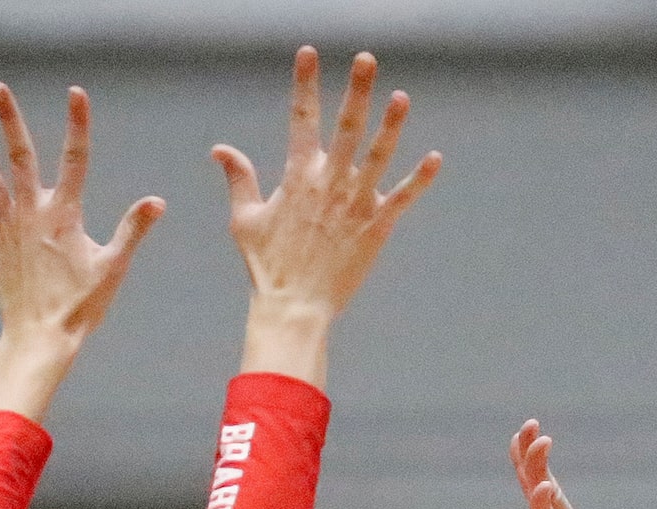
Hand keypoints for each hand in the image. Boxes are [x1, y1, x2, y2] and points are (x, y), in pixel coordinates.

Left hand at [0, 83, 165, 421]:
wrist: (43, 337)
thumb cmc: (82, 306)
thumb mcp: (113, 266)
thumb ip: (133, 229)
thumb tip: (157, 201)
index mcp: (65, 213)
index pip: (75, 158)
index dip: (77, 123)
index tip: (76, 93)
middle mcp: (32, 212)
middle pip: (20, 156)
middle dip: (9, 120)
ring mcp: (8, 229)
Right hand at [214, 48, 441, 387]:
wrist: (295, 307)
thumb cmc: (267, 267)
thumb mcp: (245, 220)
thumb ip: (239, 179)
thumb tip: (220, 149)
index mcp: (297, 177)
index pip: (300, 119)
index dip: (305, 84)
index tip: (309, 53)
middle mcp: (329, 183)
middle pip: (345, 127)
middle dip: (356, 91)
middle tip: (366, 58)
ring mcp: (355, 204)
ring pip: (378, 155)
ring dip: (392, 125)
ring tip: (402, 97)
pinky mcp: (376, 227)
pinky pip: (403, 197)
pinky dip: (421, 178)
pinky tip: (436, 158)